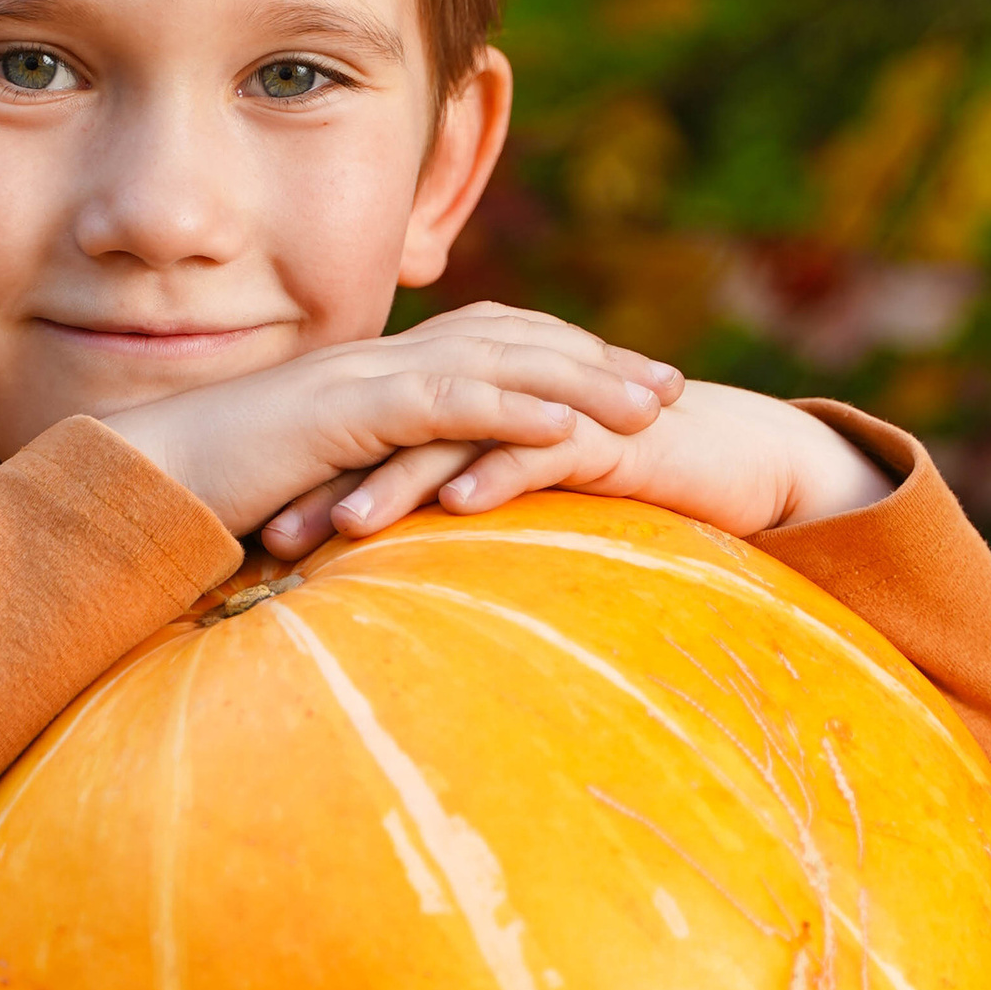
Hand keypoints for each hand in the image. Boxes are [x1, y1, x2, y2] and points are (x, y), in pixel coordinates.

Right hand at [97, 306, 683, 546]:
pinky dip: (511, 408)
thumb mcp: (315, 489)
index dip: (569, 361)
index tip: (635, 388)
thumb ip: (368, 486)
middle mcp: (379, 362)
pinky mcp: (340, 411)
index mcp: (377, 377)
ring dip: (581, 380)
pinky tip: (568, 427)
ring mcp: (361, 379)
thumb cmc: (212, 498)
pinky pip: (442, 400)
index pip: (493, 351)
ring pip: (495, 362)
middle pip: (513, 343)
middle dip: (599, 360)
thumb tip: (407, 522)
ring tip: (652, 406)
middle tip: (676, 387)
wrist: (135, 487)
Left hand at [294, 377, 892, 548]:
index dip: (314, 489)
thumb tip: (385, 587)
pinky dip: (498, 472)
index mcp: (471, 417)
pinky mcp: (606, 427)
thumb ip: (459, 528)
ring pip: (457, 436)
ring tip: (342, 527)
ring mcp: (552, 409)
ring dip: (397, 481)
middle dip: (330, 485)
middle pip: (396, 436)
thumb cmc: (625, 498)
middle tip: (271, 539)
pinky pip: (542, 447)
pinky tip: (458, 507)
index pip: (375, 448)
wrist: (736, 464)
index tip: (254, 545)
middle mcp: (499, 402)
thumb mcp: (526, 520)